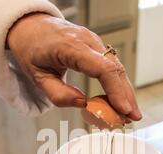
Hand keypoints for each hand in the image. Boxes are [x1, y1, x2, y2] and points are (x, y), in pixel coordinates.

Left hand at [7, 13, 141, 120]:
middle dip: (127, 95)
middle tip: (133, 118)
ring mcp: (93, 41)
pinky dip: (118, 83)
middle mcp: (86, 40)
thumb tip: (83, 104)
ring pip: (117, 66)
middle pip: (115, 68)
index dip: (116, 90)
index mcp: (71, 46)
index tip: (123, 109)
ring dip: (125, 91)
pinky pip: (111, 65)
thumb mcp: (37, 76)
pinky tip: (121, 100)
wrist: (29, 26)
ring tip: (130, 113)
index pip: (102, 68)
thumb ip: (58, 93)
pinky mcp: (96, 46)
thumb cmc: (31, 49)